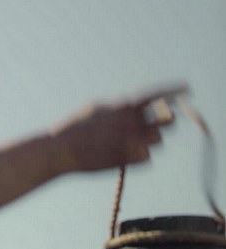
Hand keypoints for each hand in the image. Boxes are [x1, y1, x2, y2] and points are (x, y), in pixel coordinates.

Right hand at [49, 84, 188, 173]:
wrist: (61, 151)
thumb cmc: (74, 128)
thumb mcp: (96, 109)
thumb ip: (119, 108)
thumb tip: (136, 108)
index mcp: (124, 107)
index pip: (156, 95)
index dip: (174, 91)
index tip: (188, 88)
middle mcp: (133, 123)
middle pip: (167, 122)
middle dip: (165, 122)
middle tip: (157, 124)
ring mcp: (133, 142)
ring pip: (158, 141)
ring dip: (149, 140)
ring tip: (127, 141)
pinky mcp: (130, 160)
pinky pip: (147, 158)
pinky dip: (137, 156)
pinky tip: (119, 154)